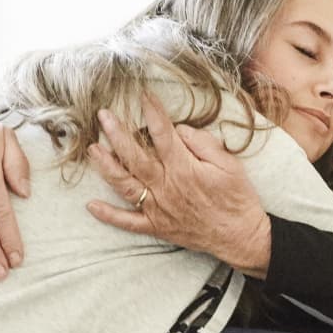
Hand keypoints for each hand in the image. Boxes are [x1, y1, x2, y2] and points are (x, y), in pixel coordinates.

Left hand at [85, 93, 272, 277]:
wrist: (241, 237)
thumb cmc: (238, 199)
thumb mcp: (229, 164)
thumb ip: (202, 144)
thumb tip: (179, 130)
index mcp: (184, 169)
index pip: (163, 134)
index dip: (152, 112)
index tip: (142, 96)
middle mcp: (166, 187)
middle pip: (135, 156)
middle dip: (117, 134)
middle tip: (103, 116)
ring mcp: (159, 208)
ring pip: (125, 185)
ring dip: (106, 167)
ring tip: (92, 150)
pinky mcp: (157, 226)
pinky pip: (128, 222)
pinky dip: (109, 215)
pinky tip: (91, 206)